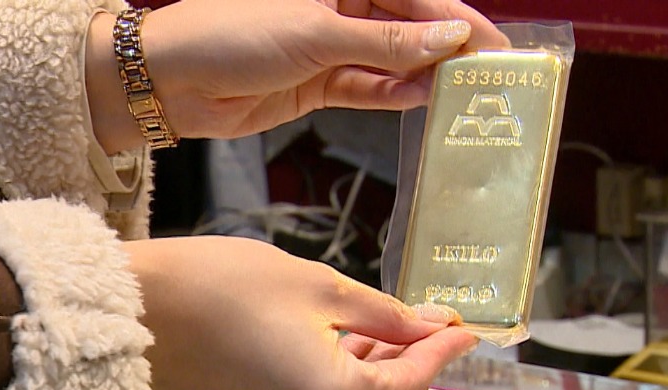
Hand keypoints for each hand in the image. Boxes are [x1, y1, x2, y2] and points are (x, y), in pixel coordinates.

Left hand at [87, 0, 508, 152]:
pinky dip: (394, 96)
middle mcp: (339, 7)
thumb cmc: (232, 34)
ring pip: (392, 60)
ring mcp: (329, 45)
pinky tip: (422, 102)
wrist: (169, 80)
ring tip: (464, 97)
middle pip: (409, 26)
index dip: (459, 19)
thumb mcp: (317, 33)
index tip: (498, 46)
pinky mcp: (318, 82)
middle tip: (490, 79)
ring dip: (425, 77)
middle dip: (447, 51)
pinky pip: (368, 87)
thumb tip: (450, 37)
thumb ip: (388, 42)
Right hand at [123, 236, 476, 389]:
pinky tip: (331, 358)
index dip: (440, 352)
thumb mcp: (320, 288)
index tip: (462, 330)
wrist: (132, 308)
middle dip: (408, 367)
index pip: (410, 381)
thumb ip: (387, 316)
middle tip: (420, 327)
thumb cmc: (222, 284)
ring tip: (377, 335)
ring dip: (369, 383)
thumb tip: (434, 326)